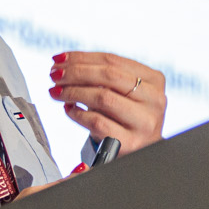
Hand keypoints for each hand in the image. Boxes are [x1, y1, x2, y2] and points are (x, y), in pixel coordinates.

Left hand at [48, 52, 165, 153]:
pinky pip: (97, 122)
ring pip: (102, 97)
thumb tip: (63, 62)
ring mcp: (145, 122)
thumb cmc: (126, 117)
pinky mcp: (131, 142)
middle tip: (54, 74)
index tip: (59, 58)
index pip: (112, 60)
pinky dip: (78, 114)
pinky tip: (69, 109)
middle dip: (75, 72)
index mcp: (153, 80)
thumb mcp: (123, 92)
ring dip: (73, 92)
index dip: (82, 57)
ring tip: (56, 91)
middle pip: (108, 76)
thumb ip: (102, 76)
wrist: (142, 151)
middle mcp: (154, 99)